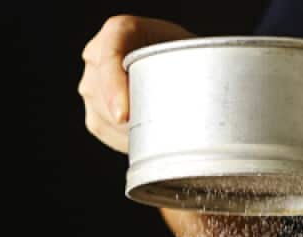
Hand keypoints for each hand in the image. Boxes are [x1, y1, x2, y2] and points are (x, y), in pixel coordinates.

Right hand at [79, 15, 194, 152]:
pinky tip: (147, 137)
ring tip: (162, 132)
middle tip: (165, 131)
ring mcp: (90, 82)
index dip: (115, 88)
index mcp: (119, 31)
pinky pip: (103, 129)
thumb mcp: (189, 49)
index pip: (109, 59)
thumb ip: (192, 65)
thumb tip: (211, 95)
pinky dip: (125, 140)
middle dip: (131, 117)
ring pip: (102, 115)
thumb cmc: (183, 51)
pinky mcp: (93, 109)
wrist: (171, 60)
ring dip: (130, 131)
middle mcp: (97, 54)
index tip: (124, 115)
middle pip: (103, 93)